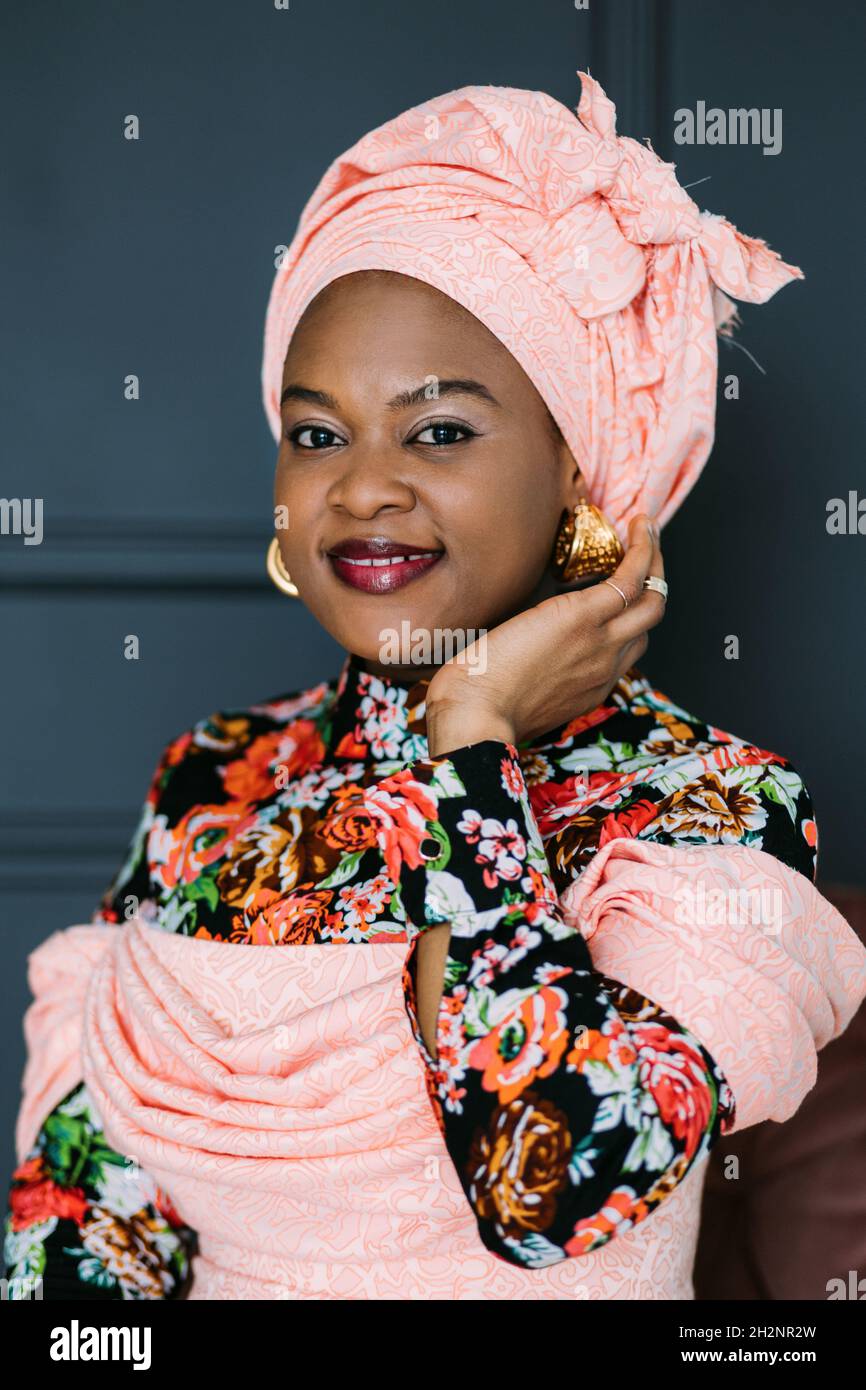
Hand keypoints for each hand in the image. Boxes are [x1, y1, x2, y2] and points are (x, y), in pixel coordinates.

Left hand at [426, 513, 664, 754]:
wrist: (475, 716)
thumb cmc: (478, 708)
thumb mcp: (516, 694)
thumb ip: (528, 675)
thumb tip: (509, 652)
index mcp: (589, 687)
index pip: (625, 649)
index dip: (629, 616)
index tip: (620, 591)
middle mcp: (605, 666)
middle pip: (647, 622)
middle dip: (653, 582)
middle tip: (646, 550)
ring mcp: (601, 642)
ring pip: (652, 598)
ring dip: (655, 558)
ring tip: (646, 527)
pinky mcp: (584, 617)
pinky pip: (631, 578)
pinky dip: (642, 550)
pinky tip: (637, 526)